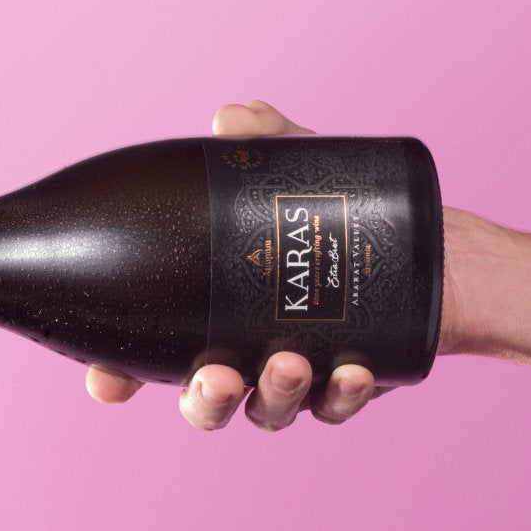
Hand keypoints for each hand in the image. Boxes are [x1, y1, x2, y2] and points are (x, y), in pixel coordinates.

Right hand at [87, 100, 385, 432]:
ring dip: (274, 395)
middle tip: (218, 378)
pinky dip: (343, 394)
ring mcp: (296, 377)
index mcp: (210, 316)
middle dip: (206, 399)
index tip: (107, 382)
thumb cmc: (337, 211)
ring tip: (290, 363)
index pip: (149, 359)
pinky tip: (354, 370)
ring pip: (268, 411)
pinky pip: (338, 406)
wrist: (423, 244)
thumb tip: (231, 119)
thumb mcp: (297, 169)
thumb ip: (264, 140)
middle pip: (206, 401)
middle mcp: (245, 356)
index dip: (119, 377)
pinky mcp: (347, 386)